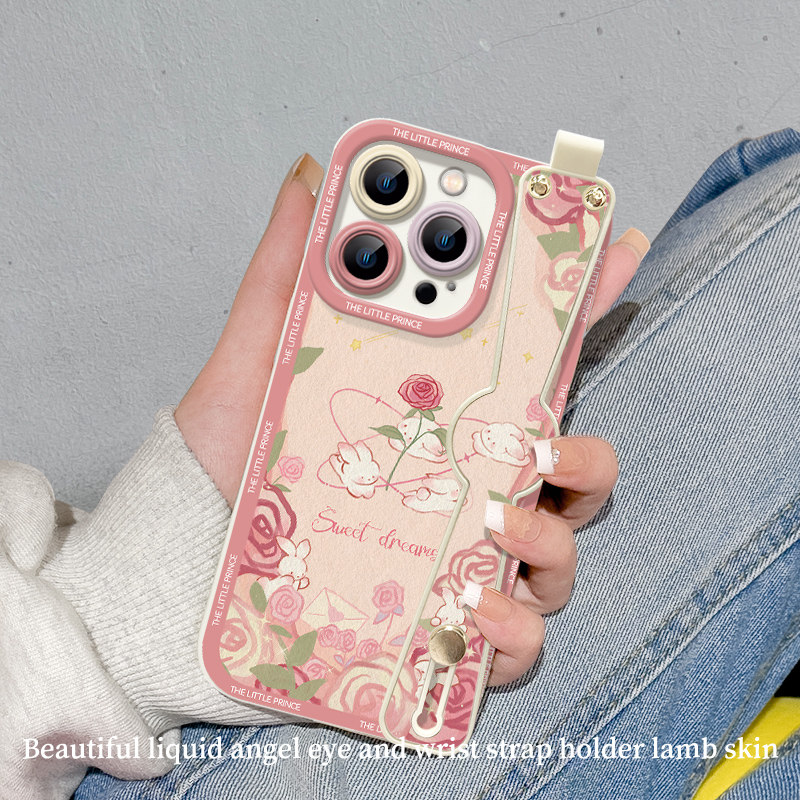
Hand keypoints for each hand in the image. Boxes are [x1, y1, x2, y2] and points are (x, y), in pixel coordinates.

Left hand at [175, 154, 649, 686]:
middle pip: (569, 471)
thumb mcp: (260, 360)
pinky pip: (515, 644)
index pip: (530, 364)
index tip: (619, 247)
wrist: (185, 560)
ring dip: (552, 542)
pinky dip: (515, 633)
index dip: (584, 304)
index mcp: (443, 418)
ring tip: (498, 524)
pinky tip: (476, 614)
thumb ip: (288, 273)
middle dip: (584, 455)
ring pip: (559, 556)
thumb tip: (310, 180)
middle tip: (541, 443)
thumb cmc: (234, 461)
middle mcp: (466, 488)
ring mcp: (463, 560)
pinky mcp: (444, 632)